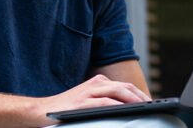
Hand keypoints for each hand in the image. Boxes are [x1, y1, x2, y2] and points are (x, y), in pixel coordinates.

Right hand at [36, 74, 150, 124]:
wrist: (41, 111)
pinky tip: (125, 110)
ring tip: (144, 107)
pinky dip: (118, 106)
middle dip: (140, 96)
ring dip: (132, 99)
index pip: (124, 86)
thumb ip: (104, 101)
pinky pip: (105, 102)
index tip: (150, 102)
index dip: (138, 93)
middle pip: (124, 87)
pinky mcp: (82, 103)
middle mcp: (95, 84)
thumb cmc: (67, 109)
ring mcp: (88, 92)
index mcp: (98, 82)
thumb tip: (126, 109)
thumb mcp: (88, 101)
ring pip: (117, 92)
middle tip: (152, 105)